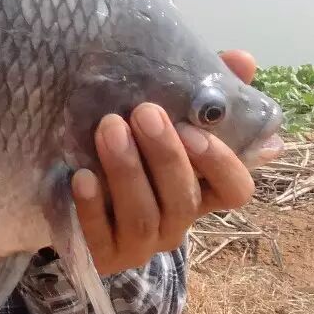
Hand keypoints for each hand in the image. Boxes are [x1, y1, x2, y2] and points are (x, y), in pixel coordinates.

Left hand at [73, 50, 258, 275]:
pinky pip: (99, 235)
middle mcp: (176, 222)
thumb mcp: (162, 122)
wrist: (71, 202)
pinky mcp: (101, 254)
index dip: (220, 164)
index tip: (193, 130)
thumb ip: (201, 94)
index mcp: (199, 192)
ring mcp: (139, 242)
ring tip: (108, 130)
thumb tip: (242, 59)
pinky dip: (92, 206)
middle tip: (142, 113)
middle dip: (164, 154)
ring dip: (127, 170)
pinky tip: (81, 176)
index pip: (234, 190)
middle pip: (182, 198)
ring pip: (143, 215)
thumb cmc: (131, 153)